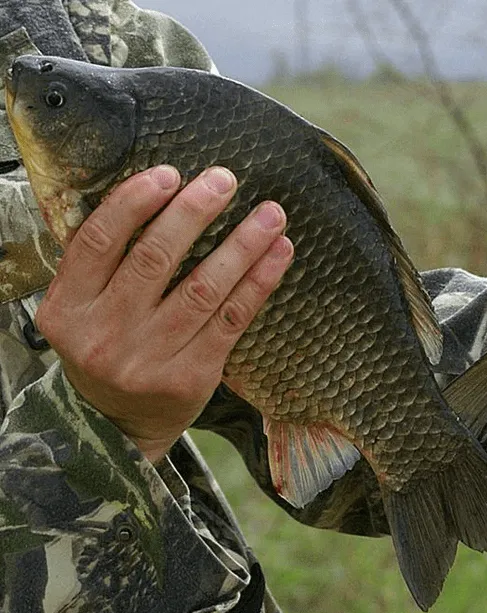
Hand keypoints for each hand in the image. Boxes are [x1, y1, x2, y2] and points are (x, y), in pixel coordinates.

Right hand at [35, 165, 292, 461]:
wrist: (118, 426)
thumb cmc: (108, 348)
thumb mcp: (84, 310)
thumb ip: (105, 264)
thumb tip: (160, 193)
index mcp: (68, 309)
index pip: (97, 242)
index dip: (133, 203)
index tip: (169, 173)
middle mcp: (105, 335)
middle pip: (154, 259)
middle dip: (194, 213)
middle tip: (225, 179)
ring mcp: (149, 358)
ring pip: (203, 288)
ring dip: (242, 245)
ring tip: (271, 213)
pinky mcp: (193, 375)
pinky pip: (233, 318)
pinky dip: (260, 281)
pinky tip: (279, 253)